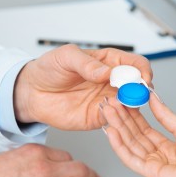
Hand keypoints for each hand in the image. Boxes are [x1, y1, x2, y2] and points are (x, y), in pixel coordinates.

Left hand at [13, 45, 151, 129]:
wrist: (32, 92)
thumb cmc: (49, 70)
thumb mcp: (65, 57)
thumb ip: (87, 64)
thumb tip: (107, 72)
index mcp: (108, 62)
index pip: (135, 64)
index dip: (143, 70)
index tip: (142, 78)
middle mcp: (111, 82)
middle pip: (137, 86)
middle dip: (140, 90)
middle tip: (133, 93)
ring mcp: (107, 100)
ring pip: (130, 104)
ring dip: (130, 106)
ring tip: (118, 104)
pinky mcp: (99, 117)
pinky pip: (115, 119)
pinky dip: (118, 118)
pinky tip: (110, 114)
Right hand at [102, 94, 175, 176]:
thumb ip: (164, 115)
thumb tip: (153, 98)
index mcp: (167, 148)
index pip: (144, 129)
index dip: (132, 115)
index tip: (123, 102)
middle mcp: (157, 157)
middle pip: (134, 136)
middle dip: (120, 119)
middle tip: (109, 104)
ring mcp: (153, 166)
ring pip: (129, 145)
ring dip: (117, 128)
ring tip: (107, 112)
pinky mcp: (151, 174)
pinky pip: (130, 159)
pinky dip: (119, 145)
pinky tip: (111, 131)